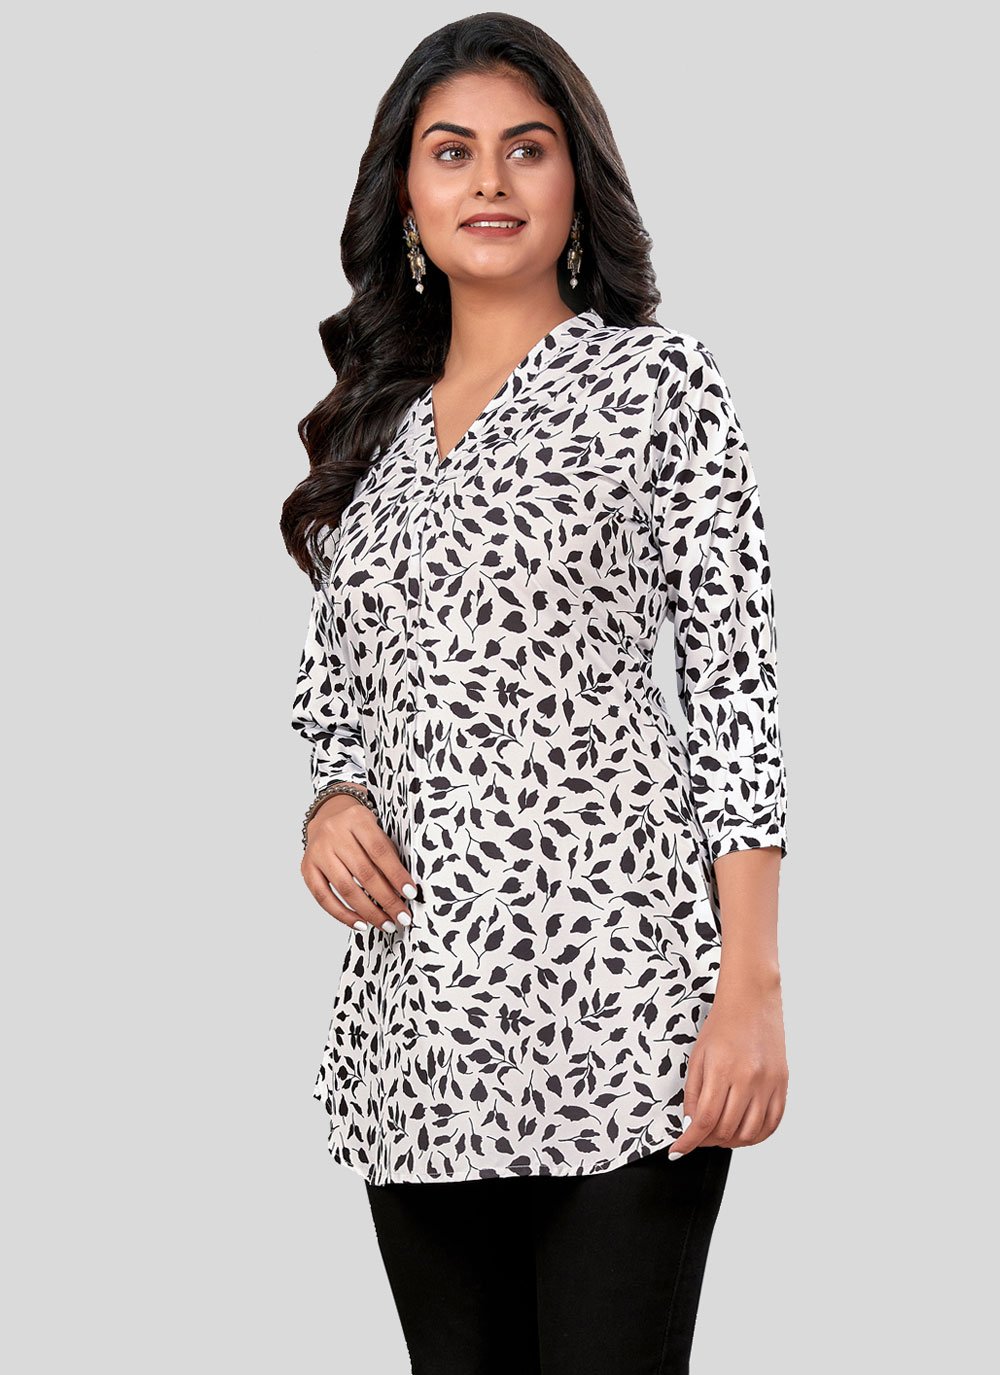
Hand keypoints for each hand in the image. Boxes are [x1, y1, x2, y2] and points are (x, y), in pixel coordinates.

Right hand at [300, 793, 417, 935]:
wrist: (327, 816)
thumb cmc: (359, 829)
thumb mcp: (376, 831)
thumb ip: (388, 856)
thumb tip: (403, 891)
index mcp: (357, 819)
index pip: (380, 851)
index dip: (396, 875)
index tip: (410, 894)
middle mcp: (334, 833)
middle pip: (364, 873)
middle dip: (386, 899)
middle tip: (401, 917)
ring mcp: (318, 851)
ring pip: (345, 888)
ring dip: (368, 911)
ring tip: (385, 923)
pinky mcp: (307, 868)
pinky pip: (324, 897)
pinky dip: (343, 914)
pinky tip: (360, 923)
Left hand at [667, 966, 787, 1157]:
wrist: (751, 1001)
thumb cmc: (721, 1026)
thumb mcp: (697, 1057)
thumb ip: (693, 1094)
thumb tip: (691, 1126)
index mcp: (722, 1070)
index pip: (704, 1120)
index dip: (689, 1141)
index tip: (678, 1151)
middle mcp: (748, 1079)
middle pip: (726, 1129)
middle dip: (707, 1141)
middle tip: (698, 1136)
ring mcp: (769, 1083)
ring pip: (750, 1133)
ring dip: (731, 1141)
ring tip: (719, 1135)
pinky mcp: (782, 1084)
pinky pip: (772, 1123)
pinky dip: (757, 1136)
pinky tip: (743, 1132)